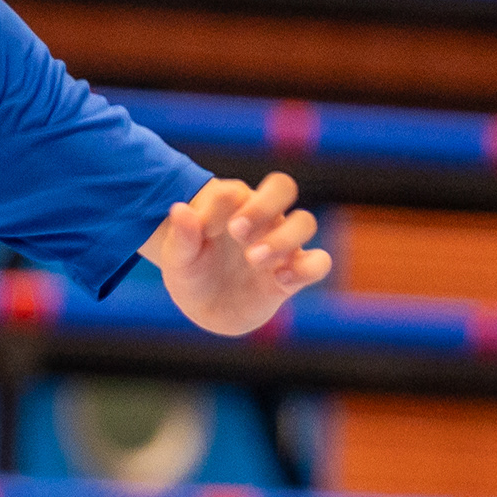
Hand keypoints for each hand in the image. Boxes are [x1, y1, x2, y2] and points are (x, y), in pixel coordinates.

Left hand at [147, 172, 331, 335]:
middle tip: (236, 231)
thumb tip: (179, 209)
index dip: (220, 207)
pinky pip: (319, 263)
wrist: (206, 308)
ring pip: (304, 222)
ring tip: (253, 259)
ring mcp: (281, 245)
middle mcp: (263, 218)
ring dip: (282, 237)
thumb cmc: (191, 272)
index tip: (203, 231)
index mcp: (233, 204)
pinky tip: (279, 279)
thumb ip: (182, 235)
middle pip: (283, 187)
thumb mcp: (177, 258)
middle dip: (263, 205)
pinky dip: (306, 267)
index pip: (236, 191)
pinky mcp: (293, 275)